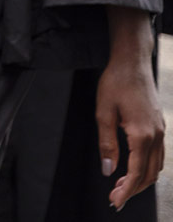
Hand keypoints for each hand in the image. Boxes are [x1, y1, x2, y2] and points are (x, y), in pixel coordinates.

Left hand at [98, 6, 164, 209]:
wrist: (133, 62)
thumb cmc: (115, 83)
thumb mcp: (103, 112)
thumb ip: (106, 143)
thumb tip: (108, 170)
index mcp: (142, 134)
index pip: (136, 172)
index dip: (126, 190)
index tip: (115, 201)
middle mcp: (156, 136)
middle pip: (149, 174)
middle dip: (133, 189)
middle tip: (116, 199)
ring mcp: (161, 131)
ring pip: (156, 166)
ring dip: (141, 180)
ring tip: (122, 187)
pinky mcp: (159, 126)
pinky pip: (158, 155)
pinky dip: (148, 167)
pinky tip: (134, 168)